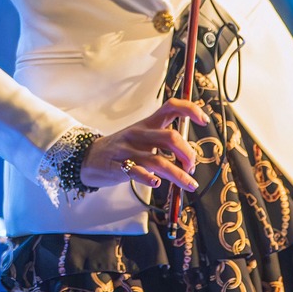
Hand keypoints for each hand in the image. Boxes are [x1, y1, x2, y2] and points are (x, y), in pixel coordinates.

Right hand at [78, 98, 209, 191]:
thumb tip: (190, 155)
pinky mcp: (118, 166)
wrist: (88, 157)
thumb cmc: (122, 148)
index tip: (204, 121)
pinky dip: (150, 179)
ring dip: (178, 174)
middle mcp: (139, 134)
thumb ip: (163, 140)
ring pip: (158, 160)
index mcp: (147, 124)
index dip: (190, 110)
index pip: (171, 107)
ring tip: (189, 184)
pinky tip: (157, 183)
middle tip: (192, 166)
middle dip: (188, 153)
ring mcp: (128, 150)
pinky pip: (137, 172)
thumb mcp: (141, 136)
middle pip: (170, 137)